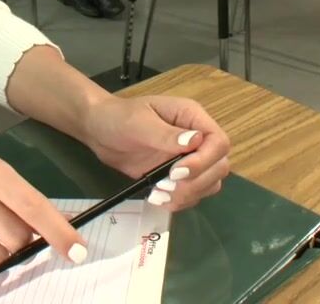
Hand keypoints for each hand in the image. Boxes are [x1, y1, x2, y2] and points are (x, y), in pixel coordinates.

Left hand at [82, 96, 230, 211]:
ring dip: (188, 195)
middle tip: (165, 185)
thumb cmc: (118, 118)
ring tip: (159, 194)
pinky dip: (180, 201)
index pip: (219, 142)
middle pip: (219, 166)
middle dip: (196, 182)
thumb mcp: (138, 122)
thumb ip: (165, 134)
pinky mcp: (178, 176)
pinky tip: (158, 198)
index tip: (177, 172)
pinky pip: (193, 194)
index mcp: (192, 118)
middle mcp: (197, 139)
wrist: (100, 131)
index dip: (204, 161)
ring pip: (210, 183)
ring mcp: (189, 159)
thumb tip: (195, 141)